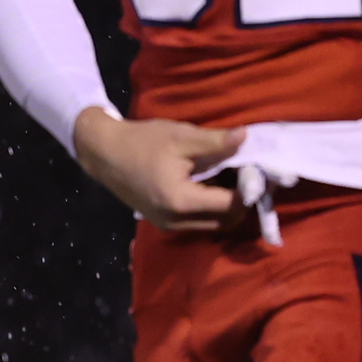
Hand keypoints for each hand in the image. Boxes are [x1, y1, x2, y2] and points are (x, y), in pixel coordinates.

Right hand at [69, 110, 245, 230]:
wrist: (103, 153)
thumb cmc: (142, 142)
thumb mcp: (181, 137)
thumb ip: (216, 142)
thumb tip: (247, 137)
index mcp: (181, 201)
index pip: (231, 205)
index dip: (250, 188)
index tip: (258, 168)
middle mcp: (176, 221)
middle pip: (227, 221)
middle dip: (243, 201)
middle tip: (249, 175)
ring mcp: (169, 225)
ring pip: (215, 225)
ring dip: (229, 207)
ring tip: (234, 179)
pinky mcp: (164, 222)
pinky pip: (199, 222)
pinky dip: (212, 208)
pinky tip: (214, 185)